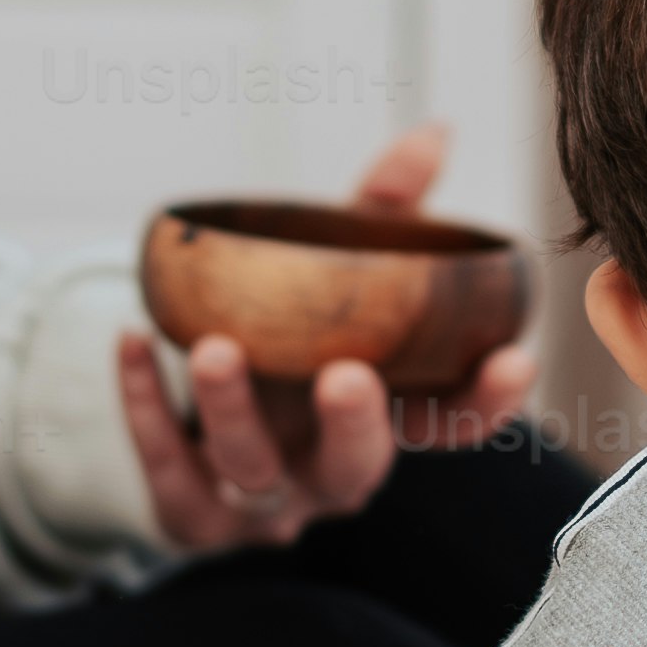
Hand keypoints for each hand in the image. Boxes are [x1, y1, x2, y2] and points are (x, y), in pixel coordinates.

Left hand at [114, 122, 541, 554]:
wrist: (184, 434)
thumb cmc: (284, 342)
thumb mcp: (333, 275)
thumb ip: (381, 213)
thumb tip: (432, 133)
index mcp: (376, 422)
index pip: (445, 427)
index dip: (483, 403)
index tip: (513, 359)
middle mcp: (325, 473)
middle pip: (354, 470)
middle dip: (353, 427)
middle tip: (345, 375)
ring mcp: (259, 502)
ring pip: (252, 471)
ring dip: (232, 412)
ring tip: (212, 348)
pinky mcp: (189, 514)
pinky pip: (166, 470)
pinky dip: (147, 408)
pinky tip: (133, 340)